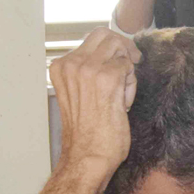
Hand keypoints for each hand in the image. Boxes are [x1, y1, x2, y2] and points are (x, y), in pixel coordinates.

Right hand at [49, 29, 140, 173]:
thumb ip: (86, 74)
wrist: (86, 157)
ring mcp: (88, 69)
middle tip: (133, 62)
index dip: (111, 48)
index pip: (91, 40)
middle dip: (123, 48)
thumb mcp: (77, 96)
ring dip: (126, 68)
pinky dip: (130, 85)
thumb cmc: (85, 135)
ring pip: (118, 48)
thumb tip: (110, 58)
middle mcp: (71, 64)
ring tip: (122, 93)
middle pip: (105, 35)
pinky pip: (128, 67)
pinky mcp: (107, 78)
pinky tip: (122, 104)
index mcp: (61, 67)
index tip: (123, 59)